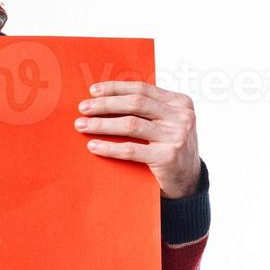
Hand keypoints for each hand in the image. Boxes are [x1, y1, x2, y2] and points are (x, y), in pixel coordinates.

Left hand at [74, 81, 200, 198]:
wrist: (188, 181)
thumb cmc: (169, 147)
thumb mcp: (166, 122)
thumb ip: (148, 109)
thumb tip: (104, 97)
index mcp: (179, 102)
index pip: (142, 89)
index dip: (115, 88)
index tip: (93, 91)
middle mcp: (181, 117)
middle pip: (135, 104)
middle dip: (105, 104)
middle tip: (83, 108)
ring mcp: (176, 137)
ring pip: (131, 125)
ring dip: (102, 124)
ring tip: (82, 126)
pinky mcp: (168, 157)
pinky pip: (132, 150)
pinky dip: (109, 147)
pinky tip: (94, 146)